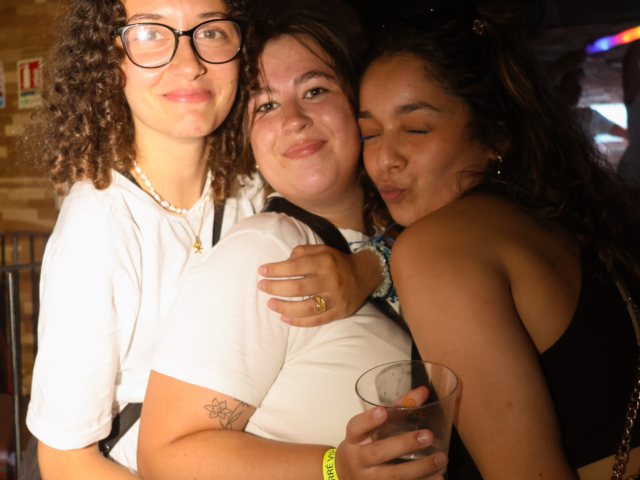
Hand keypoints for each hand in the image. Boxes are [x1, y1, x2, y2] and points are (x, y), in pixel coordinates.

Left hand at [258, 245, 382, 326]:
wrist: (366, 274)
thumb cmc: (338, 262)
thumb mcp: (323, 250)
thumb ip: (304, 251)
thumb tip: (285, 259)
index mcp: (325, 262)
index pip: (296, 266)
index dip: (276, 269)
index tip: (262, 271)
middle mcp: (331, 280)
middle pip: (298, 287)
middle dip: (276, 287)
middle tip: (261, 286)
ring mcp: (336, 298)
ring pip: (307, 307)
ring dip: (285, 307)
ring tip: (270, 304)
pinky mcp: (339, 312)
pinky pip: (317, 320)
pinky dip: (299, 321)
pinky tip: (284, 318)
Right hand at [335, 407, 447, 479]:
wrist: (347, 475)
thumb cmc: (365, 445)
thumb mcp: (374, 428)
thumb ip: (397, 409)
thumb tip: (423, 392)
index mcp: (355, 439)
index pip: (356, 427)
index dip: (368, 420)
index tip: (382, 411)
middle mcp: (359, 459)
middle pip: (378, 452)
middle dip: (404, 444)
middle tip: (427, 435)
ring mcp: (369, 479)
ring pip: (394, 476)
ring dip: (420, 468)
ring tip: (441, 458)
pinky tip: (439, 478)